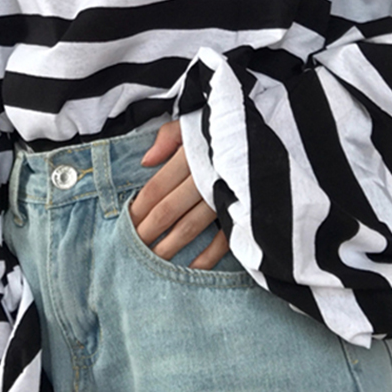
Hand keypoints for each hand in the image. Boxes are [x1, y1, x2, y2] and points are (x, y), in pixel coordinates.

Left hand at [129, 120, 229, 269]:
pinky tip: (193, 268)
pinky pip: (223, 239)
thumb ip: (167, 138)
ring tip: (154, 262)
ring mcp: (223, 197)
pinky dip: (208, 256)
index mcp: (190, 156)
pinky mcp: (241, 210)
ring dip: (170, 246)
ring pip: (190, 227)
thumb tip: (145, 161)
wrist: (266, 134)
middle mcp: (204, 178)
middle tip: (132, 248)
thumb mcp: (193, 122)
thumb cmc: (221, 129)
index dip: (139, 207)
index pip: (156, 188)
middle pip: (168, 210)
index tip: (126, 223)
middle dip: (148, 231)